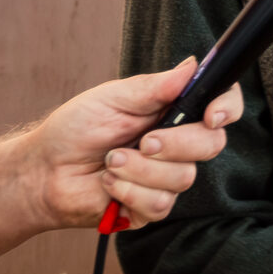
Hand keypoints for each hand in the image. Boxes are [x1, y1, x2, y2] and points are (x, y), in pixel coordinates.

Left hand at [25, 56, 244, 228]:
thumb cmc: (75, 129)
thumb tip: (192, 66)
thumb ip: (156, 87)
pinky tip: (109, 183)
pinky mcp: (151, 207)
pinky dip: (129, 191)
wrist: (45, 170)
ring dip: (140, 169)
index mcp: (172, 112)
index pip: (221, 106)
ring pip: (183, 178)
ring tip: (111, 161)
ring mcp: (166, 178)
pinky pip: (160, 204)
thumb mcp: (113, 98)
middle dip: (176, 144)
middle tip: (143, 141)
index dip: (227, 108)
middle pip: (211, 144)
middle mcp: (176, 144)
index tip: (212, 116)